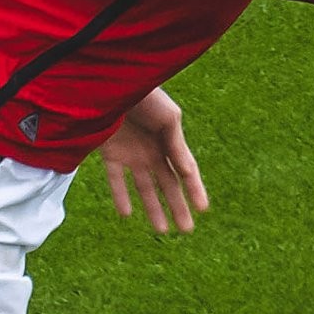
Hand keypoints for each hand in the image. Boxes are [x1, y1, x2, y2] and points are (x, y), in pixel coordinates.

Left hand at [99, 87, 205, 234]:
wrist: (111, 82)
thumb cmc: (146, 95)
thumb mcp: (168, 118)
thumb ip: (176, 145)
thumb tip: (188, 173)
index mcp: (169, 141)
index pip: (185, 172)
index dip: (195, 190)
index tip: (203, 210)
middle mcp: (152, 150)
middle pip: (167, 184)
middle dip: (178, 207)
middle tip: (187, 230)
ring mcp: (131, 153)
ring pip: (143, 187)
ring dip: (152, 208)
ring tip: (162, 230)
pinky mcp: (110, 152)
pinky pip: (115, 179)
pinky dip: (120, 195)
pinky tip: (127, 214)